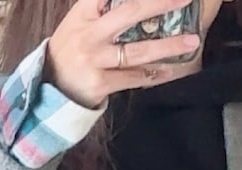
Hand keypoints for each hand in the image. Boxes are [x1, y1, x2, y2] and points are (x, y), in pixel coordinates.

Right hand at [46, 0, 202, 109]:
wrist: (50, 88)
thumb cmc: (71, 50)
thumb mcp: (79, 21)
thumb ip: (101, 8)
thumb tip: (138, 4)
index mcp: (84, 12)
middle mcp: (89, 34)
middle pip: (130, 13)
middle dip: (160, 3)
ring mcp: (95, 60)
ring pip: (137, 51)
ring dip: (168, 46)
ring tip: (191, 41)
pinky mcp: (101, 84)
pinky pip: (133, 78)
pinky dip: (154, 74)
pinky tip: (170, 69)